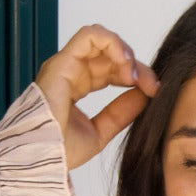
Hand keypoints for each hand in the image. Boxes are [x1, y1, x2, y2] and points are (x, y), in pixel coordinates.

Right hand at [35, 25, 159, 169]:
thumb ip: (121, 113)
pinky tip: (124, 62)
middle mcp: (71, 72)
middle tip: (151, 85)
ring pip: (100, 39)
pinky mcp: (62, 62)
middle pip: (109, 54)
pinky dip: (112, 43)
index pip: (111, 69)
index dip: (134, 75)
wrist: (43, 158)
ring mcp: (65, 65)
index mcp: (77, 86)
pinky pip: (89, 36)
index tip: (153, 90)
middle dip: (135, 65)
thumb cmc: (60, 151)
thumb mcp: (101, 130)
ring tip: (134, 74)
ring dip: (124, 52)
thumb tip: (144, 96)